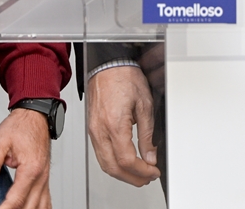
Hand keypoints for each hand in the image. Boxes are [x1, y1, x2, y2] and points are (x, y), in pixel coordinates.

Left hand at [0, 107, 51, 208]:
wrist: (35, 115)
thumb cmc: (20, 126)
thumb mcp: (0, 142)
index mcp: (30, 169)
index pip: (16, 199)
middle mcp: (41, 177)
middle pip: (29, 207)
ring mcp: (45, 180)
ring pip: (40, 207)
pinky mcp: (44, 179)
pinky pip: (46, 201)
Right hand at [86, 66, 158, 185]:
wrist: (108, 65)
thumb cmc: (124, 78)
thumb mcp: (145, 106)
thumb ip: (147, 135)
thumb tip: (150, 156)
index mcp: (114, 124)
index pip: (127, 160)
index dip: (143, 171)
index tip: (153, 171)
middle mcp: (100, 130)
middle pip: (114, 168)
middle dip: (133, 178)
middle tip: (147, 177)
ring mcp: (93, 130)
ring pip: (104, 164)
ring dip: (122, 174)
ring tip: (138, 173)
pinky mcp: (91, 128)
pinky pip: (99, 153)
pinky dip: (112, 164)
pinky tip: (123, 163)